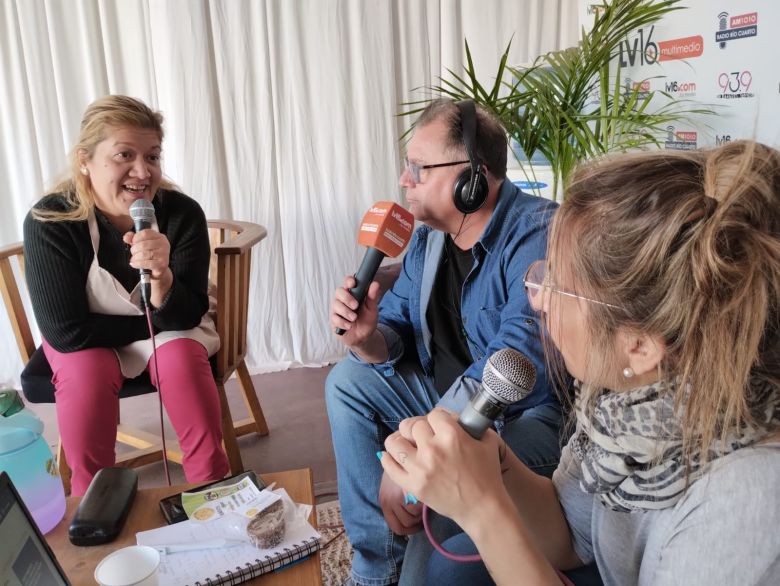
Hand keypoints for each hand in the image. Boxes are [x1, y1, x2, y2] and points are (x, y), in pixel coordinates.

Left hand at [124, 229, 170, 279]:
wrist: (159, 270)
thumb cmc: (150, 256)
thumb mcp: (141, 244)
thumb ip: (132, 238)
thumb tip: (126, 238)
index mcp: (160, 237)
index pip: (145, 233)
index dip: (136, 238)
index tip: (133, 243)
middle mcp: (164, 244)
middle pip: (143, 244)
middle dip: (134, 249)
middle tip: (134, 253)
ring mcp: (164, 254)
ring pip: (144, 254)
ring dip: (135, 257)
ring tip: (134, 259)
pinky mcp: (162, 264)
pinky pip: (146, 263)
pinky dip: (137, 264)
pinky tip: (134, 264)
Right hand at [330, 275, 380, 345]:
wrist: (363, 337)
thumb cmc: (367, 320)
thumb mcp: (372, 309)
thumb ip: (372, 297)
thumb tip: (375, 284)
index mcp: (353, 293)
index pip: (348, 282)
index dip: (349, 280)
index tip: (353, 284)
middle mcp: (343, 299)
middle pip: (339, 291)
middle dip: (347, 298)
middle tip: (355, 305)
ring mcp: (337, 309)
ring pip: (335, 304)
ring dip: (346, 311)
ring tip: (354, 318)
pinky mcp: (334, 320)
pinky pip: (334, 318)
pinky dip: (342, 322)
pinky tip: (349, 326)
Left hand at [380, 408, 504, 524]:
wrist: (481, 507)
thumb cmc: (486, 474)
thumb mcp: (487, 442)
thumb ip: (471, 425)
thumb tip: (453, 417)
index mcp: (451, 435)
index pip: (433, 414)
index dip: (437, 418)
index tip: (438, 426)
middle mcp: (432, 448)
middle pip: (411, 425)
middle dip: (417, 428)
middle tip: (422, 436)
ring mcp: (419, 467)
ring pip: (394, 442)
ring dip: (399, 440)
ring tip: (405, 444)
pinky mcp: (412, 485)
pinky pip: (389, 466)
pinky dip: (388, 458)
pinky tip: (393, 456)